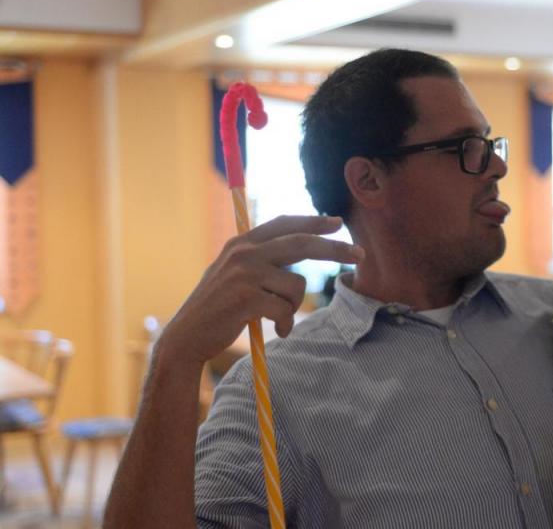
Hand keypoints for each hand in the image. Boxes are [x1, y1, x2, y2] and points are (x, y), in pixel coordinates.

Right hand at [159, 215, 363, 367]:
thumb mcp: (233, 272)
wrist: (187, 336)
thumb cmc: (217, 308)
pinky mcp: (247, 298)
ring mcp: (245, 274)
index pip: (285, 224)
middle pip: (301, 244)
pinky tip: (274, 329)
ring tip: (278, 317)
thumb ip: (260, 257)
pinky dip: (285, 323)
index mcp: (241, 243)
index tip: (338, 223)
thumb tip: (300, 246)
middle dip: (334, 250)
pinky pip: (285, 309)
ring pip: (296, 285)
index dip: (313, 222)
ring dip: (295, 306)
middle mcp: (243, 253)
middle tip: (360, 255)